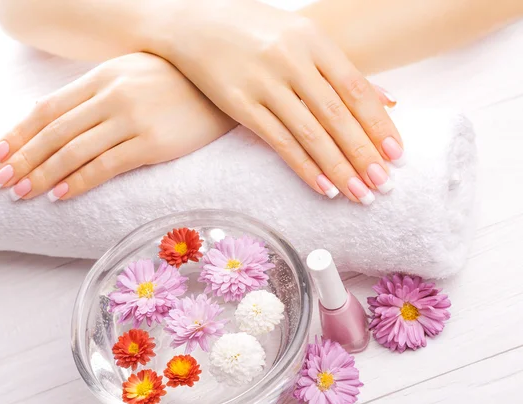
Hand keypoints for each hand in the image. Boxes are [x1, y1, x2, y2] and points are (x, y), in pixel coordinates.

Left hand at [0, 53, 235, 200]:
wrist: (221, 90)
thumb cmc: (174, 84)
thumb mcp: (129, 74)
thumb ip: (94, 91)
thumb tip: (53, 114)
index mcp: (103, 77)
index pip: (49, 107)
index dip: (20, 132)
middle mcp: (113, 96)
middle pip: (55, 131)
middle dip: (23, 158)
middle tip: (1, 181)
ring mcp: (133, 119)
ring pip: (75, 151)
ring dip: (44, 174)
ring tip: (22, 193)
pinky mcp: (152, 144)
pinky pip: (107, 166)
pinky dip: (80, 181)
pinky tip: (61, 194)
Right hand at [157, 0, 404, 203]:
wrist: (194, 22)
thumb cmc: (255, 30)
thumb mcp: (302, 36)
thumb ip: (343, 70)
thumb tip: (388, 100)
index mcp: (313, 40)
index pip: (356, 89)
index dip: (379, 125)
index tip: (397, 155)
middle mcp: (291, 60)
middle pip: (337, 116)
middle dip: (364, 154)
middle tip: (384, 185)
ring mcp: (263, 83)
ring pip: (310, 134)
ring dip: (339, 168)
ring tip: (359, 194)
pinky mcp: (238, 104)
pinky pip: (278, 142)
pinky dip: (304, 167)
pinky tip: (323, 186)